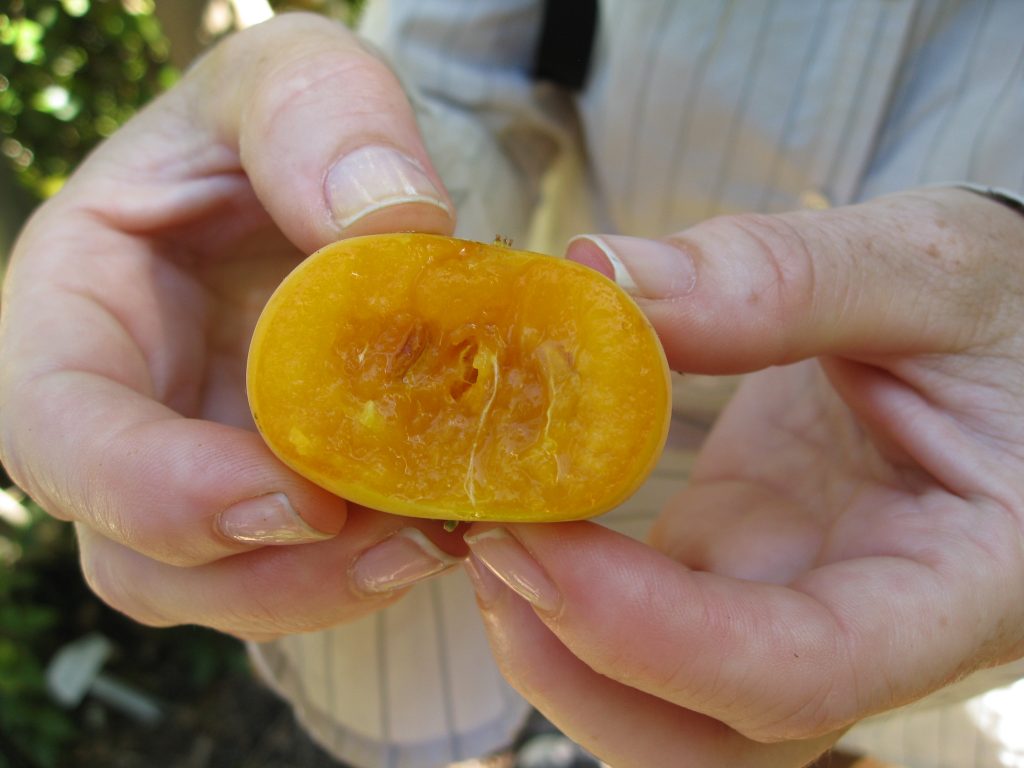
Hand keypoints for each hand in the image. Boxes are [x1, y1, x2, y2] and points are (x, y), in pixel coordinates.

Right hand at [0, 14, 464, 640]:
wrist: (326, 179)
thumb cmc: (280, 125)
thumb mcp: (290, 77)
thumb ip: (318, 119)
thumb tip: (389, 223)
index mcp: (75, 313)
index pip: (60, 432)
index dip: (157, 491)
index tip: (295, 500)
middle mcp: (123, 414)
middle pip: (143, 554)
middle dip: (268, 574)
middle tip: (404, 543)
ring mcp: (201, 465)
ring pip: (230, 587)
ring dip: (334, 588)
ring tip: (442, 539)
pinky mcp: (279, 493)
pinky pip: (309, 566)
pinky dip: (377, 563)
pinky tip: (454, 521)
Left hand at [463, 188, 1023, 765]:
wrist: (1008, 338)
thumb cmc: (1008, 312)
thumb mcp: (928, 270)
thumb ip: (782, 277)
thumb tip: (604, 278)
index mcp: (955, 585)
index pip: (802, 673)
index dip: (650, 635)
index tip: (528, 541)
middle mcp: (866, 628)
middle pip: (707, 738)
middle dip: (576, 668)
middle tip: (486, 543)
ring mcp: (789, 601)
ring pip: (659, 699)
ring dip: (553, 637)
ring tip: (488, 519)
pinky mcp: (737, 562)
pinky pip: (639, 615)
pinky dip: (564, 577)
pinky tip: (521, 497)